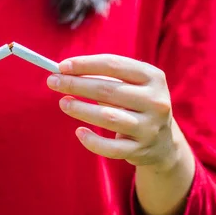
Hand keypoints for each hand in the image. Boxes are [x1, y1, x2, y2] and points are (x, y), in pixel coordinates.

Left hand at [47, 54, 180, 170]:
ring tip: (63, 103)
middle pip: (108, 90)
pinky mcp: (140, 150)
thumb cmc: (135, 103)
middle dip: (76, 84)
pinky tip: (79, 132)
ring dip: (81, 109)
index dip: (85, 64)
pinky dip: (92, 141)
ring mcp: (150, 127)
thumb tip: (64, 71)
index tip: (61, 66)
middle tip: (53, 82)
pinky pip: (111, 147)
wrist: (162, 142)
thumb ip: (102, 75)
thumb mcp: (130, 84)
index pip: (114, 65)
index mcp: (153, 77)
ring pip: (109, 117)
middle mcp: (156, 101)